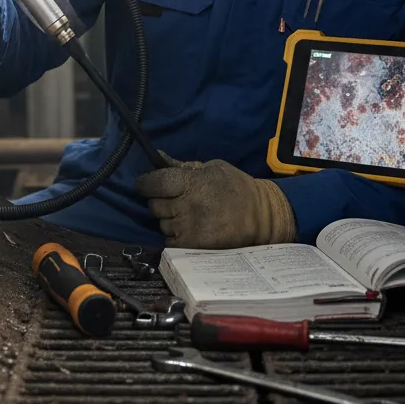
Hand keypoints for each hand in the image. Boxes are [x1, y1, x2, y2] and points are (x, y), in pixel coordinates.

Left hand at [135, 153, 296, 248]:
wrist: (260, 216)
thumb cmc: (235, 187)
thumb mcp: (212, 167)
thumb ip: (183, 166)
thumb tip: (158, 157)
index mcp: (192, 183)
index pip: (154, 183)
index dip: (145, 183)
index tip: (144, 184)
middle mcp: (187, 206)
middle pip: (154, 205)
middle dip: (159, 201)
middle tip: (173, 199)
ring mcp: (189, 228)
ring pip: (162, 224)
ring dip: (168, 219)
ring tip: (185, 214)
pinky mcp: (193, 246)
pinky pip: (170, 241)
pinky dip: (174, 236)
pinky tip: (187, 229)